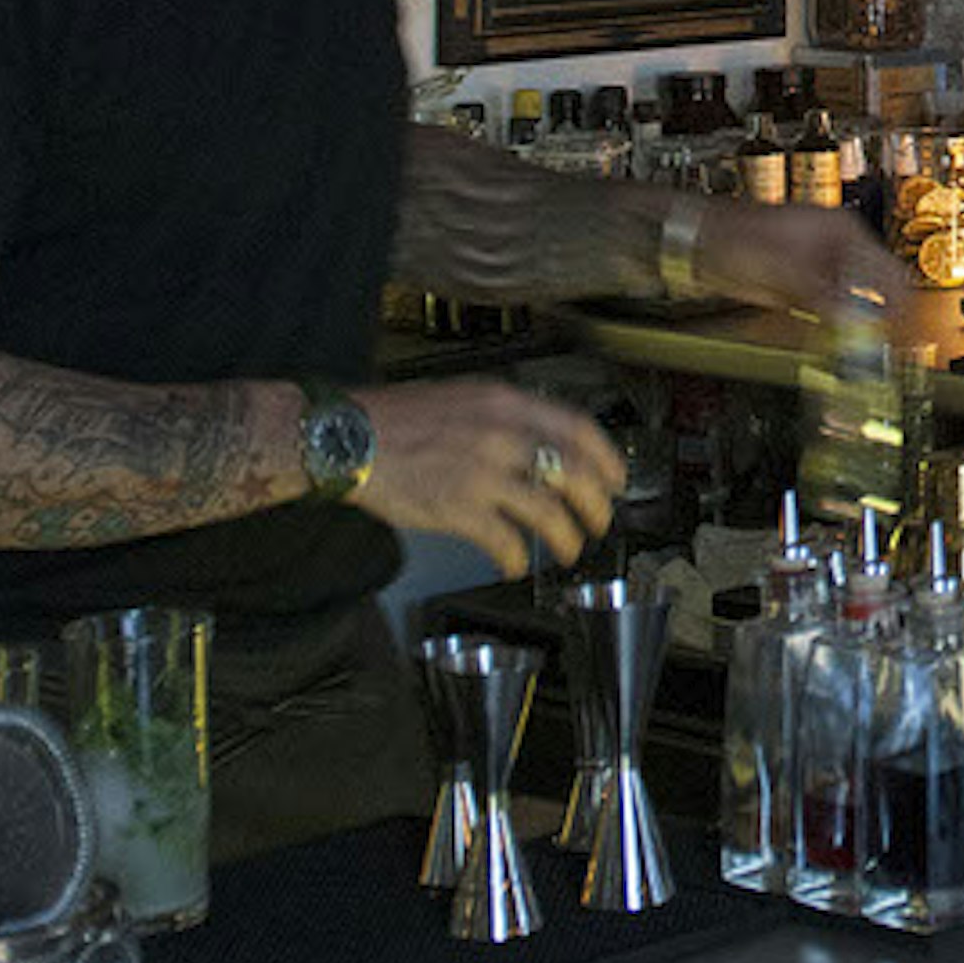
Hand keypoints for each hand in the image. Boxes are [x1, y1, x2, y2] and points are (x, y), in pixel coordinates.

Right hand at [357, 377, 624, 574]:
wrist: (347, 435)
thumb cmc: (400, 419)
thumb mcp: (464, 398)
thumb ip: (505, 418)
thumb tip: (544, 445)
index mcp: (504, 403)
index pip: (577, 427)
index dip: (606, 458)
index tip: (616, 480)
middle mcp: (499, 434)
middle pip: (573, 472)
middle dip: (596, 504)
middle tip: (599, 522)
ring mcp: (479, 472)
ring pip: (547, 511)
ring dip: (565, 538)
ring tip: (566, 551)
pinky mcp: (456, 507)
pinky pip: (504, 540)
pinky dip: (516, 558)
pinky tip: (514, 565)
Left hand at [681, 209, 893, 334]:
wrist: (695, 242)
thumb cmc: (731, 236)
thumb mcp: (783, 265)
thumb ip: (821, 292)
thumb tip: (854, 318)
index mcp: (841, 232)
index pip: (887, 273)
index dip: (897, 307)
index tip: (898, 338)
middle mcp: (836, 250)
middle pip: (874, 292)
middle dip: (878, 324)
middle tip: (880, 355)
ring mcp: (819, 269)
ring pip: (853, 307)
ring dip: (855, 332)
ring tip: (856, 358)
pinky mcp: (801, 289)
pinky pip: (829, 315)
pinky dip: (832, 332)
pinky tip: (831, 347)